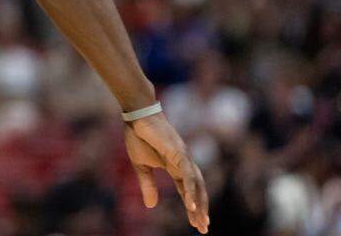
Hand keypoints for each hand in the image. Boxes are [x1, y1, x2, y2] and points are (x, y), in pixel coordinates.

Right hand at [124, 113, 209, 232]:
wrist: (136, 116)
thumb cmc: (138, 136)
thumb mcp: (141, 166)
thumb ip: (148, 185)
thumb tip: (151, 207)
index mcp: (174, 166)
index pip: (186, 190)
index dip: (192, 206)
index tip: (196, 224)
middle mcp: (183, 163)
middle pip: (197, 189)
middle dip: (201, 208)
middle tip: (203, 227)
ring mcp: (183, 157)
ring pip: (196, 184)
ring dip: (199, 203)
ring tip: (199, 221)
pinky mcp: (179, 153)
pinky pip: (188, 175)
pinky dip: (190, 190)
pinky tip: (191, 205)